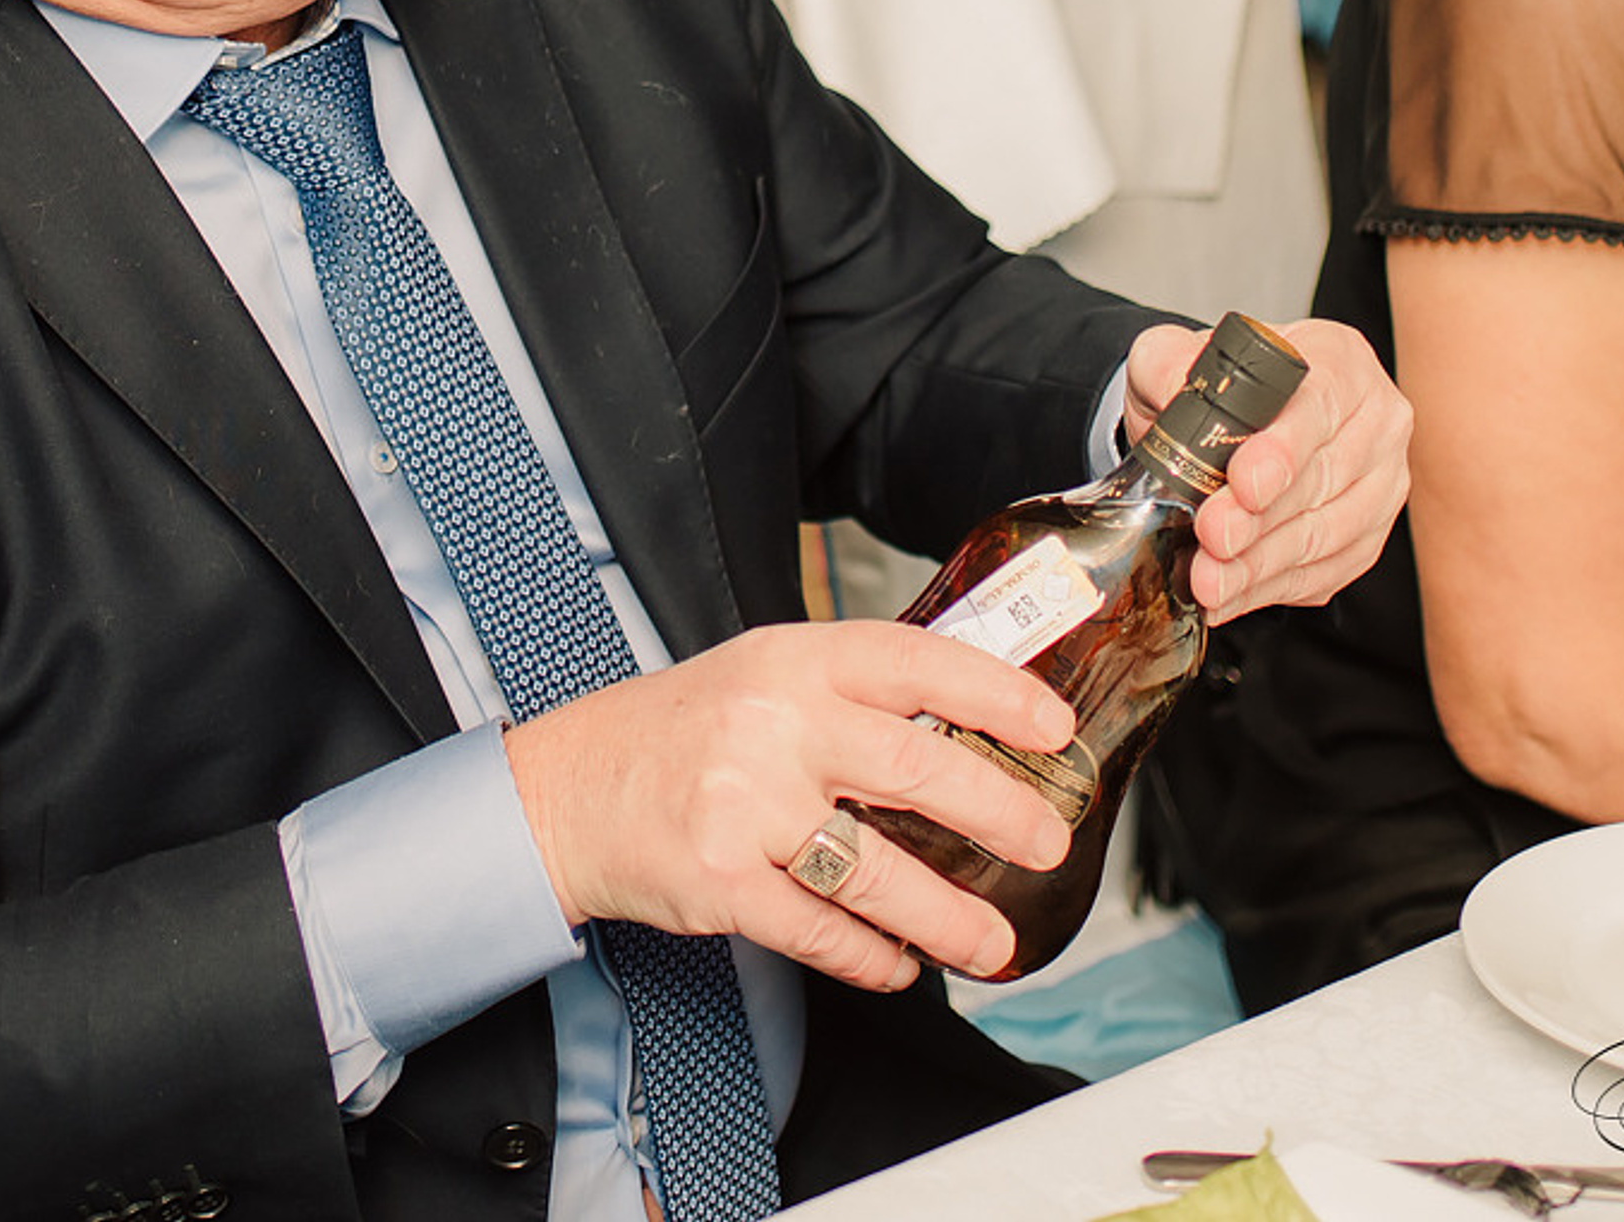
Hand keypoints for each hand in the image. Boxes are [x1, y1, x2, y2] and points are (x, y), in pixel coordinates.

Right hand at [502, 621, 1075, 992]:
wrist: (570, 788)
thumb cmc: (684, 729)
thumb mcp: (767, 672)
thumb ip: (855, 692)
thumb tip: (971, 721)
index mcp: (795, 659)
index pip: (915, 663)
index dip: (994, 692)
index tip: (1053, 724)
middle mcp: (774, 723)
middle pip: (913, 769)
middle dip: (998, 810)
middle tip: (1048, 840)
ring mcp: (746, 805)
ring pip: (876, 869)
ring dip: (948, 915)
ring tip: (994, 942)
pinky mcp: (722, 882)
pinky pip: (819, 929)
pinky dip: (871, 954)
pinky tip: (900, 963)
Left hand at [1121, 315, 1408, 620]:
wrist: (1224, 422)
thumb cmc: (1214, 386)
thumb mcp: (1172, 355)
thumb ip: (1166, 362)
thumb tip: (1176, 393)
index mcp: (1337, 359)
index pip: (1319, 404)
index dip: (1283, 449)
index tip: (1243, 483)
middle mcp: (1374, 420)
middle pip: (1324, 478)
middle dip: (1263, 519)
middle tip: (1213, 538)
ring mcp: (1380, 483)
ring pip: (1327, 534)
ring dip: (1263, 565)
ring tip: (1210, 579)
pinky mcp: (1367, 537)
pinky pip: (1326, 572)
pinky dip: (1271, 588)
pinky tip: (1229, 594)